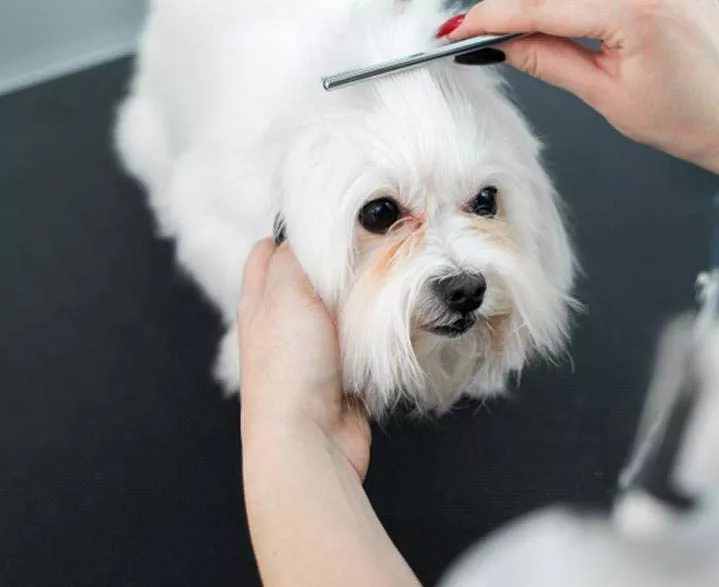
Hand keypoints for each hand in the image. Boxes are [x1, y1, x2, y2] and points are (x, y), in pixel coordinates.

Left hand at [238, 239, 369, 480]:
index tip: (333, 219)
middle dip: (338, 262)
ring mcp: (313, 350)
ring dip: (362, 296)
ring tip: (392, 273)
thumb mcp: (287, 294)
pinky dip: (378, 329)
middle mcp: (282, 323)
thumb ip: (294, 256)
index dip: (296, 230)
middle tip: (373, 243)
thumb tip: (303, 232)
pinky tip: (397, 315)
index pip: (269, 251)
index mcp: (260, 301)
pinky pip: (363, 339)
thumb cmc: (290, 365)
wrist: (309, 439)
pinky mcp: (342, 372)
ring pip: (340, 307)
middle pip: (310, 278)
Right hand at [445, 0, 718, 195]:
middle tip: (475, 31)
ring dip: (539, 5)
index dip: (493, 17)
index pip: (543, 6)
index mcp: (634, 10)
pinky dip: (569, 1)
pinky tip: (550, 17)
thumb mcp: (605, 94)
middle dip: (510, 8)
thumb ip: (549, 60)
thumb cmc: (684, 115)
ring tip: (510, 29)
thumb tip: (503, 45)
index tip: (460, 29)